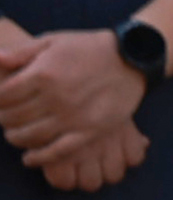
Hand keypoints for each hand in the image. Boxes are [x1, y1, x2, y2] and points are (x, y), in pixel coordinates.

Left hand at [0, 27, 147, 182]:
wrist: (133, 58)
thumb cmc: (89, 47)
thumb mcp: (54, 40)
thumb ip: (21, 51)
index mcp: (43, 73)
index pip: (2, 96)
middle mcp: (56, 97)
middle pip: (12, 117)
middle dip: (3, 118)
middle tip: (6, 117)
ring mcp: (73, 116)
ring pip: (29, 136)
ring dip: (15, 137)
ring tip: (15, 133)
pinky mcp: (89, 131)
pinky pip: (57, 151)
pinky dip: (38, 158)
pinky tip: (29, 158)